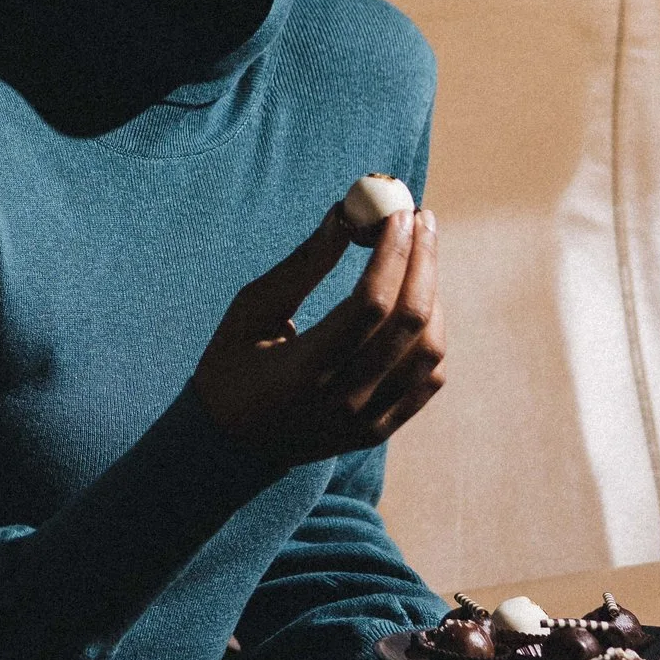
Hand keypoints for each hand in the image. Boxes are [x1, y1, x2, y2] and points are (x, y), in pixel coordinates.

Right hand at [191, 202, 444, 474]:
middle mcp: (342, 400)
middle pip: (408, 322)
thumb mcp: (251, 311)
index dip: (393, 252)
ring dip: (432, 296)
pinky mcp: (378, 431)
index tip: (400, 212)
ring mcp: (366, 421)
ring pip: (428, 351)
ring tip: (417, 258)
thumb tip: (345, 215)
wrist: (228, 448)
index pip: (370, 303)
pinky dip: (432, 336)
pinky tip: (418, 306)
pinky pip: (428, 380)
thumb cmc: (231, 367)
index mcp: (303, 369)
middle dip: (422, 260)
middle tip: (420, 218)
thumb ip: (301, 266)